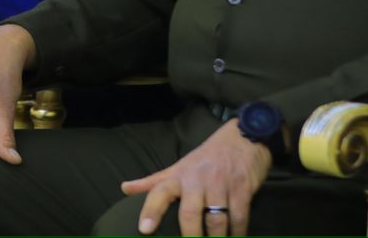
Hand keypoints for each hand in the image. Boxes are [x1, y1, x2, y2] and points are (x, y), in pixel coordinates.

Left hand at [121, 120, 271, 235]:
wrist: (242, 138)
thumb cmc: (206, 158)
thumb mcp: (179, 167)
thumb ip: (154, 182)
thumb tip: (125, 188)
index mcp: (179, 176)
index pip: (159, 191)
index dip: (151, 210)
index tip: (144, 229)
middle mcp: (198, 180)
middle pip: (189, 213)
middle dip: (190, 236)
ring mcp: (221, 184)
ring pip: (216, 220)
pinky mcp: (242, 188)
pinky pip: (239, 217)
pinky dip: (238, 232)